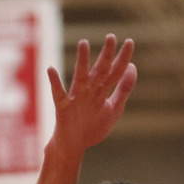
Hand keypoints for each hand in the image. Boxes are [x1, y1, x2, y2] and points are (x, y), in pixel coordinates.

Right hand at [47, 35, 136, 155]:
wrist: (75, 146)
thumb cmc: (93, 126)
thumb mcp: (114, 108)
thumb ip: (123, 89)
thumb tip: (132, 67)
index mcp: (102, 91)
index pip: (115, 72)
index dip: (123, 58)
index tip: (129, 41)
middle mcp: (89, 90)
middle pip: (100, 70)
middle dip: (106, 55)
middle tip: (111, 37)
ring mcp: (76, 98)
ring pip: (80, 77)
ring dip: (82, 61)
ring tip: (84, 43)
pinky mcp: (63, 108)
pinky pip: (58, 93)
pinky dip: (54, 82)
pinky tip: (51, 69)